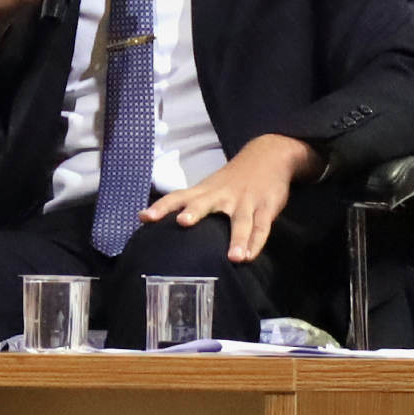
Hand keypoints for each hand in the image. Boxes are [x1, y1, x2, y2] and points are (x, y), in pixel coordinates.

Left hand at [142, 133, 321, 263]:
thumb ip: (189, 203)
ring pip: (241, 222)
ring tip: (232, 258)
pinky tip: (250, 256)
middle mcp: (222, 196)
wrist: (269, 156)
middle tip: (183, 222)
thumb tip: (151, 220)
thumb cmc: (231, 180)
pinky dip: (256, 243)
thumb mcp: (209, 187)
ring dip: (237, 239)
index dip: (161, 206)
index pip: (178, 196)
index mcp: (205, 191)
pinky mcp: (265, 208)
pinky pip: (261, 227)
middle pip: (206, 203)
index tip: (144, 217)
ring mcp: (245, 202)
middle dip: (194, 211)